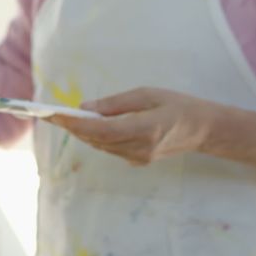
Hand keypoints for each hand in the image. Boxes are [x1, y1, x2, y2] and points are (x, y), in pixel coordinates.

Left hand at [47, 88, 215, 165]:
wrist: (204, 129)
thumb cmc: (178, 105)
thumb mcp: (147, 94)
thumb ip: (116, 103)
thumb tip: (85, 108)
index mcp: (144, 128)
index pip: (101, 129)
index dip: (76, 123)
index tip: (55, 115)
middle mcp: (139, 147)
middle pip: (97, 139)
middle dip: (73, 127)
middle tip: (51, 115)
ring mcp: (139, 157)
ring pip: (101, 146)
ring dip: (83, 133)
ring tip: (65, 119)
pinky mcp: (139, 161)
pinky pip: (111, 150)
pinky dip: (98, 138)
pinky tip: (90, 128)